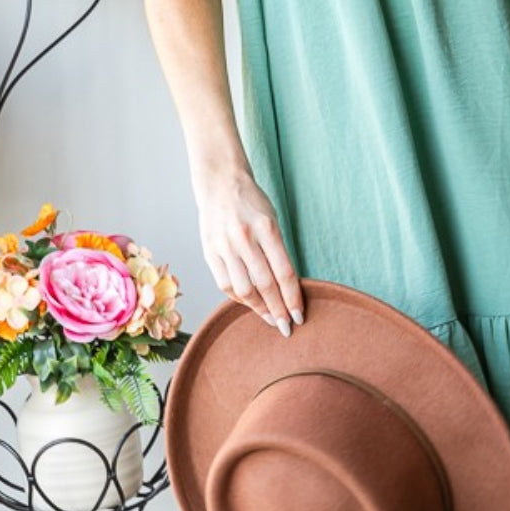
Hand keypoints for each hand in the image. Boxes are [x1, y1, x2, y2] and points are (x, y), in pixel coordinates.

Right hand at [195, 166, 304, 335]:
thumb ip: (277, 251)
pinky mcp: (210, 252)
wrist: (220, 184)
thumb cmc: (252, 203)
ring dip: (259, 309)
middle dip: (278, 310)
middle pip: (266, 285)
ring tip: (269, 317)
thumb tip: (287, 288)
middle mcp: (245, 238)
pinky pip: (225, 284)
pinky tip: (249, 302)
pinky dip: (238, 298)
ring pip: (243, 290)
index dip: (293, 299)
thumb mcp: (272, 221)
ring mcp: (225, 246)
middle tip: (286, 327)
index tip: (299, 316)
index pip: (284, 273)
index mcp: (267, 229)